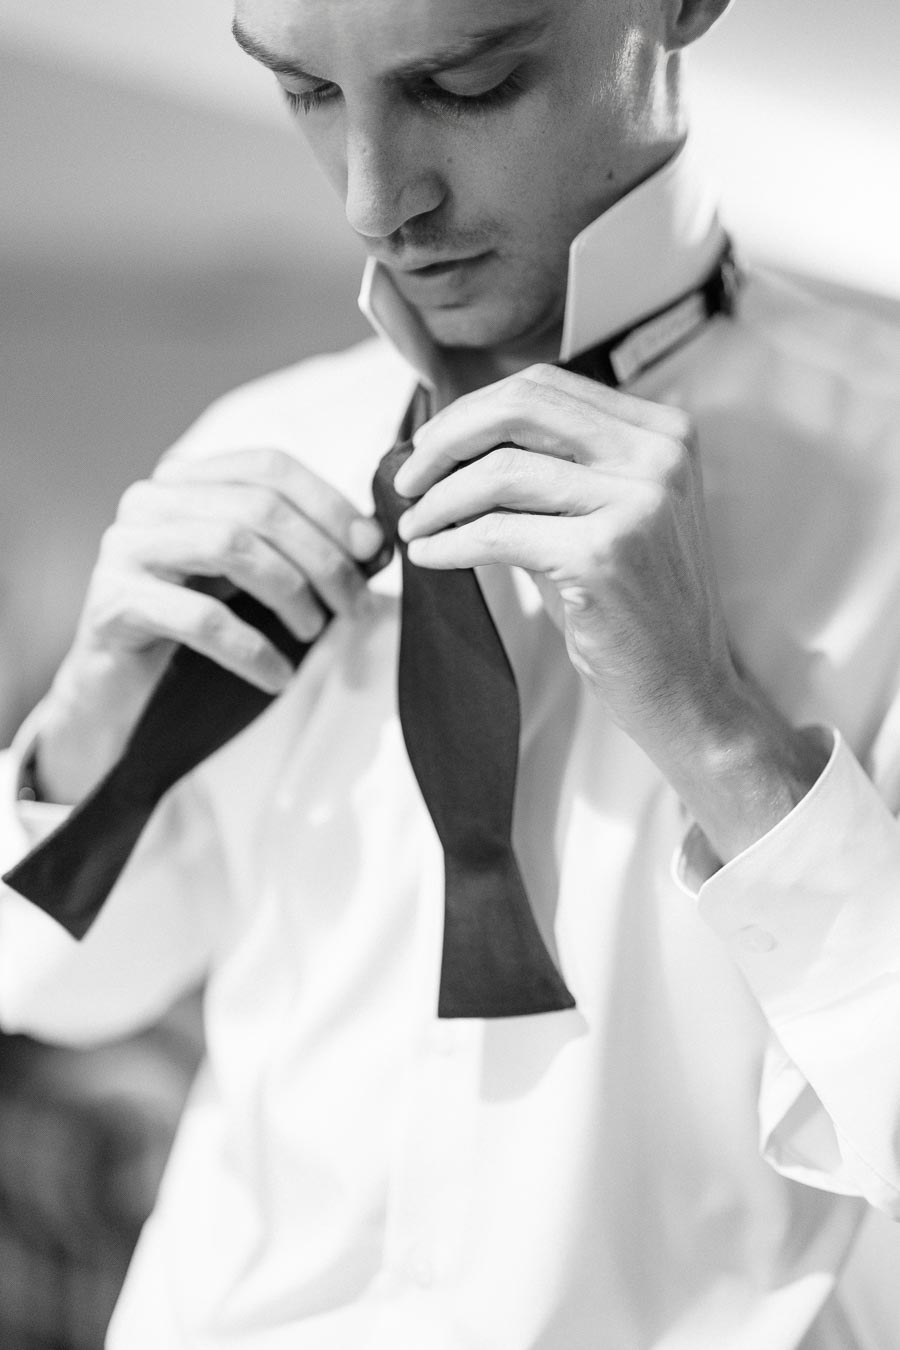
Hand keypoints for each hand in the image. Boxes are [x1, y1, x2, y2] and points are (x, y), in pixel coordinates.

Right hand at [37, 447, 383, 801]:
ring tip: (313, 633)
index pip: (269, 466)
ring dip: (291, 593)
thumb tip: (376, 545)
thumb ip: (302, 549)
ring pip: (230, 547)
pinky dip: (252, 649)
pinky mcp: (115, 603)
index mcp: (185, 479)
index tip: (372, 552)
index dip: (329, 504)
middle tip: (353, 607)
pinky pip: (202, 618)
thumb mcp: (251, 574)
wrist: (117, 689)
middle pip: (257, 508)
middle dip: (321, 558)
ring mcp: (125, 547)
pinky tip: (277, 677)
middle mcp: (149, 500)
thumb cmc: (195, 625)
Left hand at [394, 364, 827, 860]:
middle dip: (447, 439)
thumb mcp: (601, 516)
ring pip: (500, 473)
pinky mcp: (605, 554)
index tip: (431, 446)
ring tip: (412, 527)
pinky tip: (429, 555)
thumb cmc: (633, 607)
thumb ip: (547, 471)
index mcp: (661, 432)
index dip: (472, 409)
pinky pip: (497, 533)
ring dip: (438, 501)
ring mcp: (637, 502)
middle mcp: (658, 455)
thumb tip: (451, 447)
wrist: (686, 687)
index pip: (544, 386)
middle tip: (407, 479)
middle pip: (520, 409)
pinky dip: (449, 543)